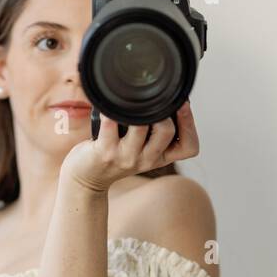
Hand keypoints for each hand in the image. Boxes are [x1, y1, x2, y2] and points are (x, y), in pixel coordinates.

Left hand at [58, 101, 198, 194]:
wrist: (86, 179)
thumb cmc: (114, 158)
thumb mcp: (141, 151)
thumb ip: (153, 132)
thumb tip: (164, 96)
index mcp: (159, 157)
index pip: (189, 147)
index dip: (190, 124)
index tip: (184, 104)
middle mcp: (146, 160)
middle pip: (167, 131)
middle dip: (165, 111)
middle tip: (158, 99)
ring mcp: (126, 157)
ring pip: (141, 127)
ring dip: (139, 109)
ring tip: (133, 99)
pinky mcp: (105, 152)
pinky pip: (111, 123)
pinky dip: (110, 110)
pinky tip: (109, 103)